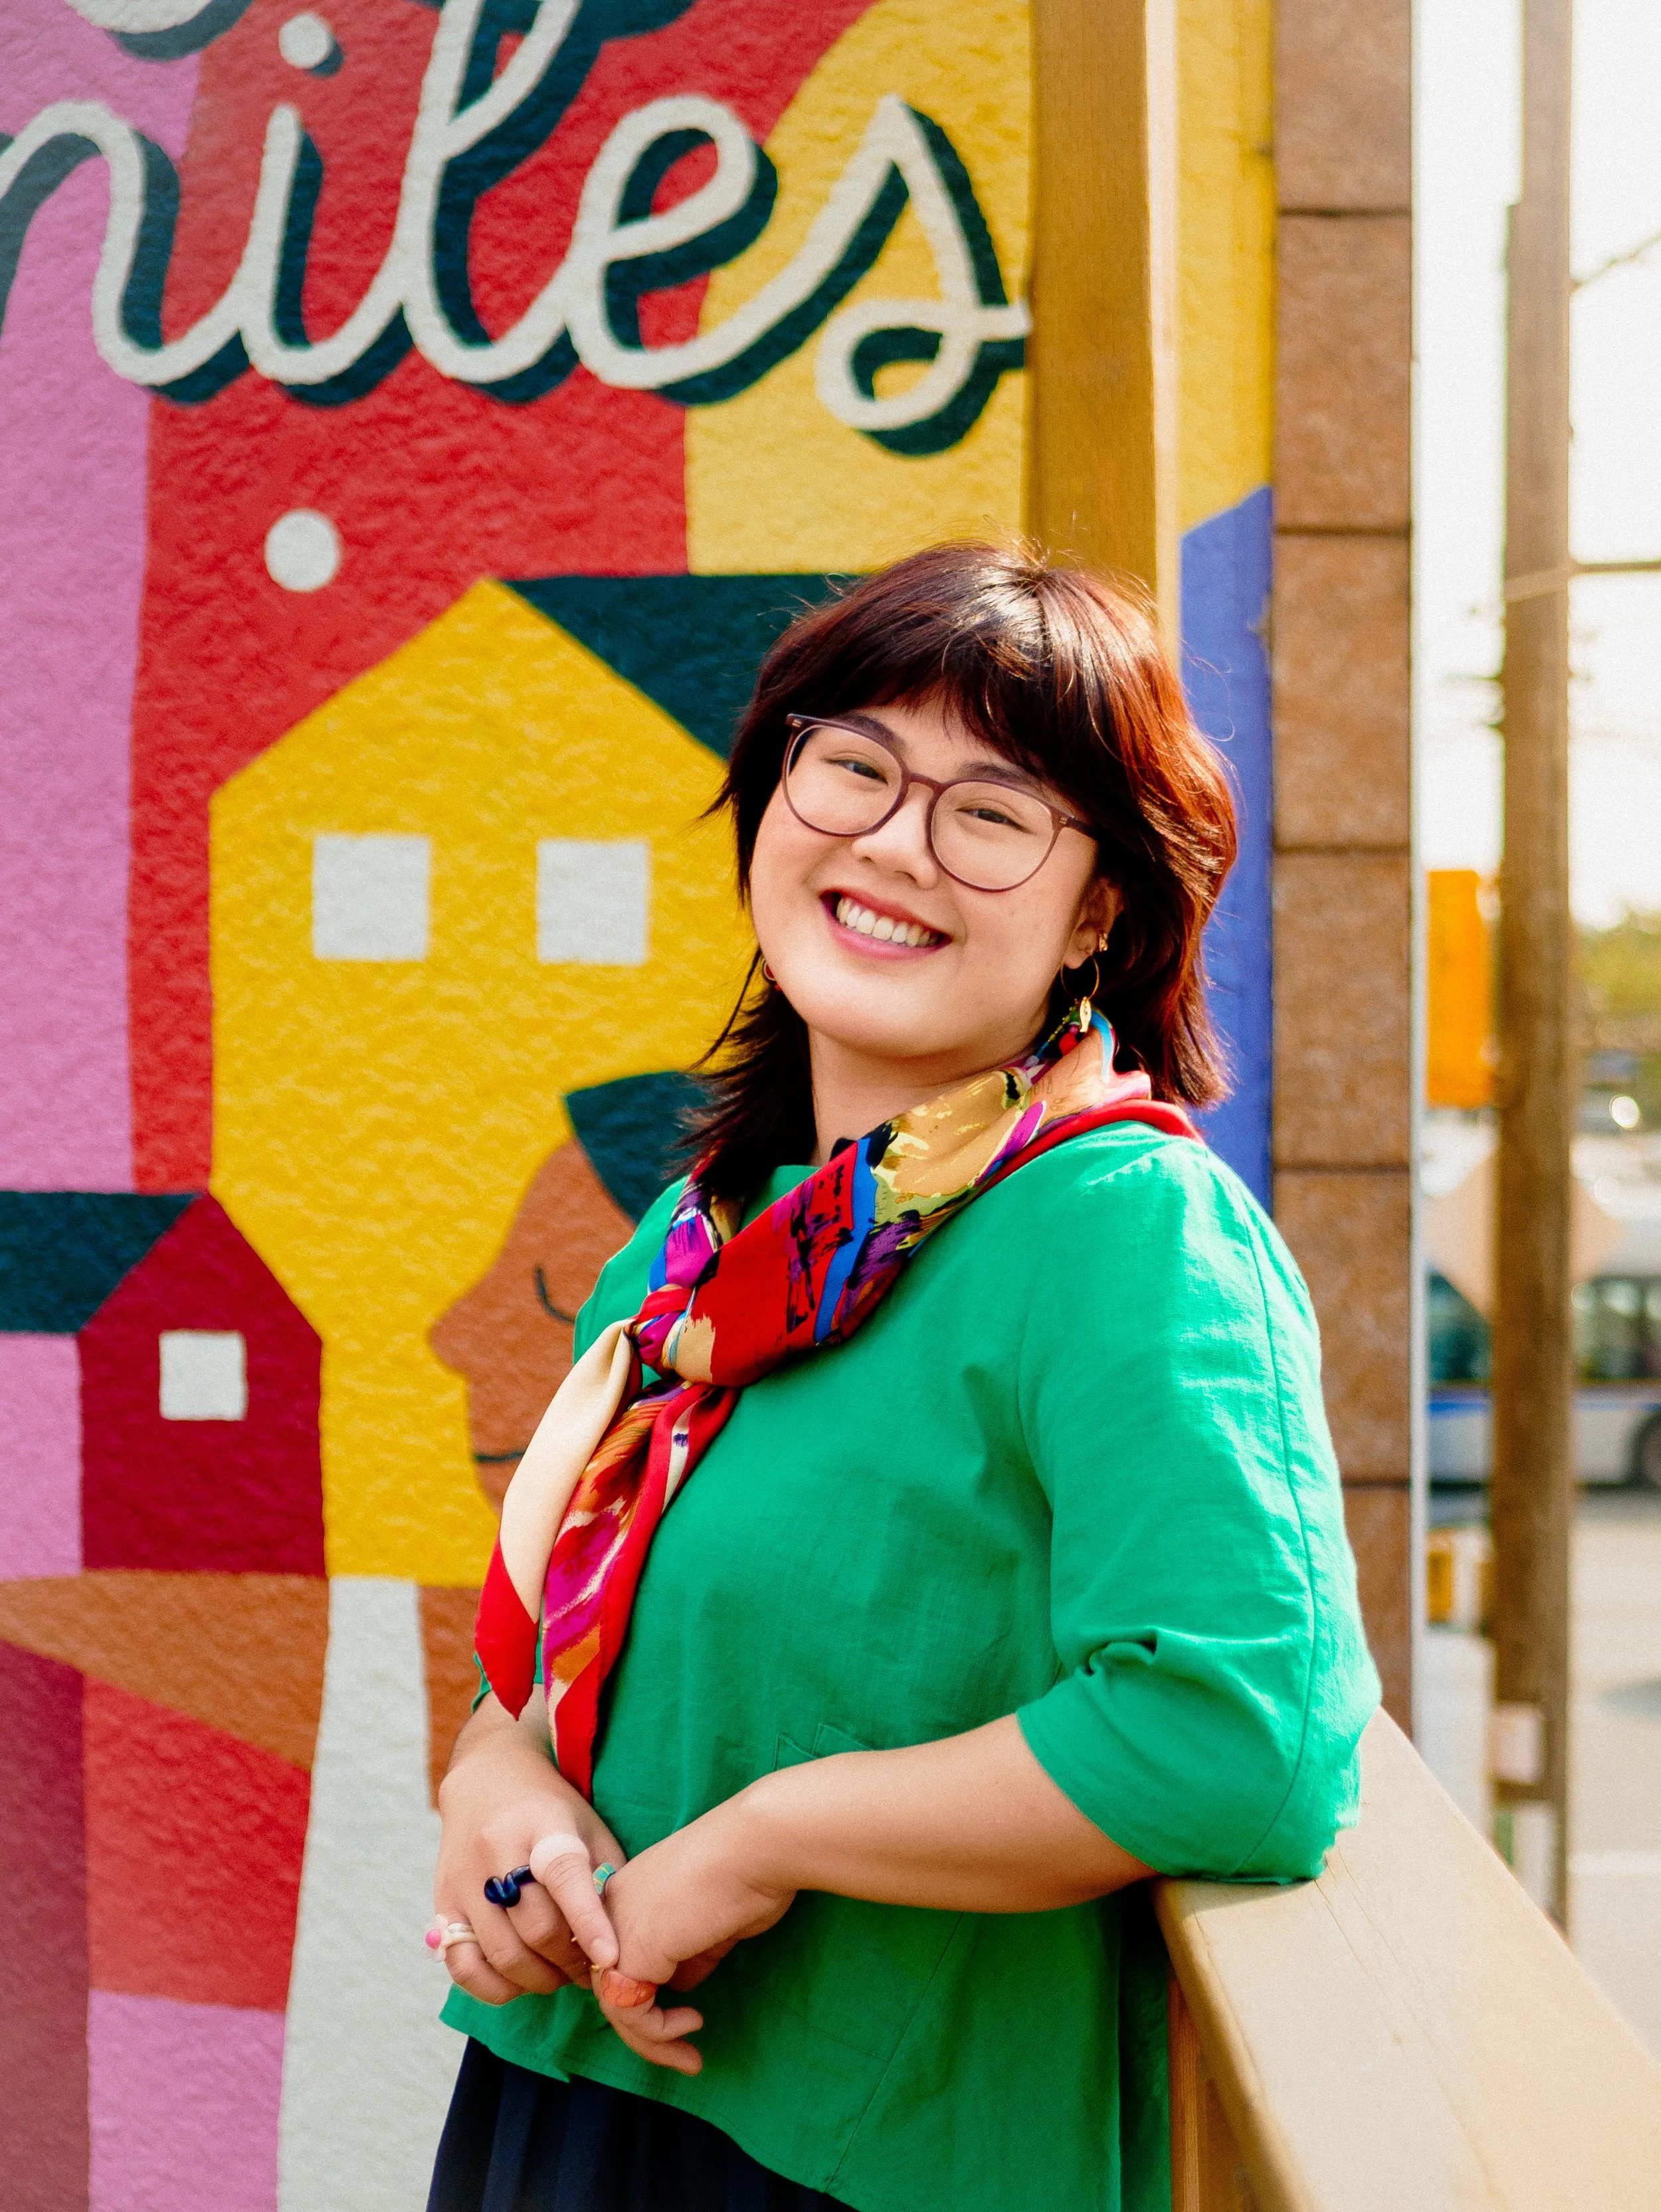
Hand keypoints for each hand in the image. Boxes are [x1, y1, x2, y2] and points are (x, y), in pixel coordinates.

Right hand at [434, 1692, 623, 2005]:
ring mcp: (465, 1878)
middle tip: (588, 1968)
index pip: (565, 1876)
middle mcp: (498, 1849)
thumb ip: (606, 1877)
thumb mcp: (588, 1826)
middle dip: (570, 1961)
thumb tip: (620, 1939)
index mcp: (544, 1823)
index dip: (588, 1921)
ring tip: (559, 1974)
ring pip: (502, 1953)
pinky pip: (462, 1965)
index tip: (609, 1958)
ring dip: (539, 1979)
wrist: (487, 1775)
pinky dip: (493, 1987)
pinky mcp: (441, 1902)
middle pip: (536, 1927)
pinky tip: (519, 1980)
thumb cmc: (551, 1808)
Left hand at [591, 1794, 794, 2074]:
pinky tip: (693, 2023)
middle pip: (611, 1986)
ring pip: (615, 2005)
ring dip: (653, 2042)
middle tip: (685, 2054)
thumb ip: (691, 1955)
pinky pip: (631, 2012)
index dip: (645, 1996)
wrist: (756, 1846)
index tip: (684, 2018)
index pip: (619, 1960)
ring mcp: (615, 1929)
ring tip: (690, 2058)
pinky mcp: (630, 1951)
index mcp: (628, 1893)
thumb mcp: (712, 1923)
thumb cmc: (748, 1873)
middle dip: (647, 2031)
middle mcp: (610, 1908)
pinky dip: (658, 2033)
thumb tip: (682, 1987)